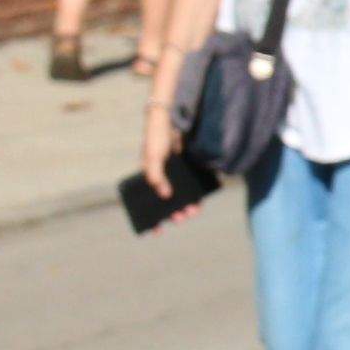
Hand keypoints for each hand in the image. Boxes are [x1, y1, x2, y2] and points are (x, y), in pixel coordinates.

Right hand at [138, 102, 198, 222]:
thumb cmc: (156, 137)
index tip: (156, 232)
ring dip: (187, 205)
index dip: (152, 218)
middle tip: (180, 218)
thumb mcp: (152, 157)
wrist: (171, 118)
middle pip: (168, 202)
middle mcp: (163, 179)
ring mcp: (177, 175)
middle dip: (174, 212)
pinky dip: (197, 194)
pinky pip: (194, 185)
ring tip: (193, 212)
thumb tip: (166, 195)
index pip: (149, 203)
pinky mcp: (190, 168)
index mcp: (149, 178)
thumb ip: (156, 176)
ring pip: (183, 196)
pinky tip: (201, 200)